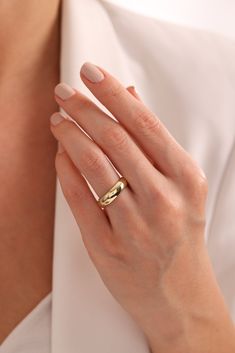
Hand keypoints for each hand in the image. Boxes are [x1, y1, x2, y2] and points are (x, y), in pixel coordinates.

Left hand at [50, 62, 234, 351]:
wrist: (180, 295)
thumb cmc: (181, 236)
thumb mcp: (181, 187)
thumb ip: (154, 142)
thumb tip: (130, 96)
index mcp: (185, 178)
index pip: (143, 122)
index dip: (112, 93)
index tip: (90, 72)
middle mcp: (162, 199)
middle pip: (113, 138)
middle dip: (82, 108)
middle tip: (63, 91)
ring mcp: (134, 226)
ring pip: (92, 165)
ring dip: (69, 135)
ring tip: (57, 119)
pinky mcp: (107, 247)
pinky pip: (78, 198)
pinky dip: (64, 170)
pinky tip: (59, 154)